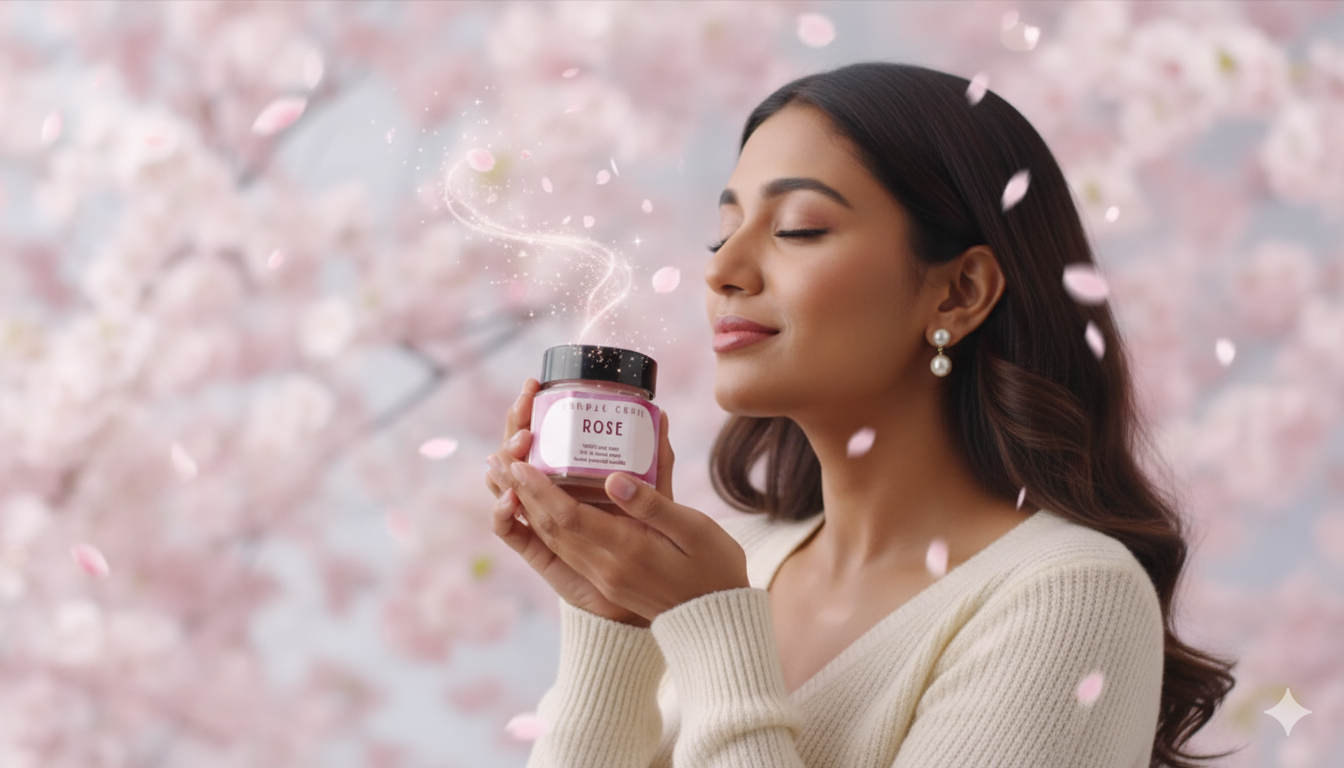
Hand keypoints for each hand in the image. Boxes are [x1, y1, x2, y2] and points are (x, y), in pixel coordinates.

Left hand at [490, 410, 750, 623]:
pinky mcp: (605, 581)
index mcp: (627, 551)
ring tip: (505, 478)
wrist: (716, 621)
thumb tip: (616, 478)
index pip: (568, 516)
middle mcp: (605, 567)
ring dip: (526, 507)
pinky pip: (564, 551)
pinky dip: (544, 526)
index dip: (539, 488)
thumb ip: (654, 503)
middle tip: (498, 458)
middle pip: (550, 526)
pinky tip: (535, 508)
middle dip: (521, 491)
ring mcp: (603, 577)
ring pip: (553, 539)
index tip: (518, 461)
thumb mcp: (694, 529)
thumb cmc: (715, 568)